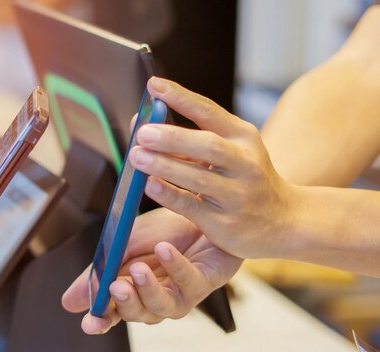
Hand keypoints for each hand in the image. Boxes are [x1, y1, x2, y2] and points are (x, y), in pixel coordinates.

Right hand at [62, 208, 240, 333]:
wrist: (196, 209)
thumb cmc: (162, 230)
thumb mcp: (122, 245)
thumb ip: (99, 273)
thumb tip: (68, 303)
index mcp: (130, 292)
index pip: (111, 314)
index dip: (100, 321)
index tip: (89, 323)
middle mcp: (154, 300)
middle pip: (136, 313)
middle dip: (125, 302)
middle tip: (115, 286)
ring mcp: (179, 295)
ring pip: (162, 305)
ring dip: (148, 288)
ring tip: (139, 268)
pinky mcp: (203, 281)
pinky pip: (187, 280)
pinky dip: (174, 265)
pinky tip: (164, 250)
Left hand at [130, 76, 298, 258]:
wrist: (284, 221)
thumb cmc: (244, 179)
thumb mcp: (229, 151)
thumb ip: (187, 139)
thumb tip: (139, 122)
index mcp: (243, 137)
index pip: (209, 111)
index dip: (180, 97)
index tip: (153, 85)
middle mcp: (245, 163)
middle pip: (208, 146)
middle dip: (173, 138)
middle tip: (142, 132)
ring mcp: (237, 195)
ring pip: (198, 178)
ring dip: (165, 166)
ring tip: (136, 156)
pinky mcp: (225, 223)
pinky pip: (192, 207)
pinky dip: (169, 195)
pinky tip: (149, 185)